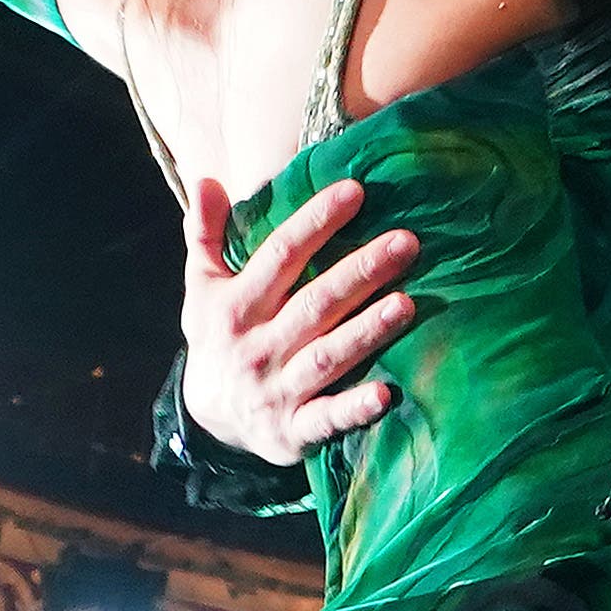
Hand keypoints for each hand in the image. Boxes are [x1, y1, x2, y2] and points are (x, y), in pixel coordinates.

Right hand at [177, 176, 420, 464]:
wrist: (209, 418)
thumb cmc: (219, 336)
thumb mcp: (202, 286)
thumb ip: (205, 234)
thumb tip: (203, 179)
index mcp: (236, 306)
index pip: (280, 256)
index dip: (315, 222)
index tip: (355, 191)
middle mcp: (257, 347)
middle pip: (314, 304)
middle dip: (360, 272)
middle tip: (406, 242)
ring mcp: (277, 391)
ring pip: (327, 357)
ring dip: (366, 332)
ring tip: (407, 303)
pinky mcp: (294, 431)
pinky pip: (327, 419)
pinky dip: (355, 408)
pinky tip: (388, 393)